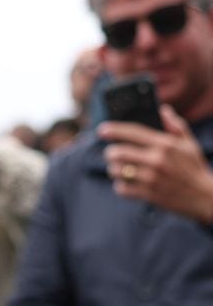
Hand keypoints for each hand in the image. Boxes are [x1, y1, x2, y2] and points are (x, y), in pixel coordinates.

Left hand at [100, 105, 212, 222]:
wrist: (203, 196)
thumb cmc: (194, 167)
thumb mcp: (189, 143)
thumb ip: (175, 125)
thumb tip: (162, 110)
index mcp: (165, 144)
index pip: (133, 132)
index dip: (114, 130)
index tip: (102, 130)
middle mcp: (157, 160)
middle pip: (117, 153)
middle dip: (111, 152)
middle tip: (113, 153)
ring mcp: (151, 178)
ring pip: (116, 171)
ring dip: (114, 169)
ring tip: (121, 168)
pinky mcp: (147, 194)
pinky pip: (121, 188)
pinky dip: (121, 185)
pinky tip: (128, 182)